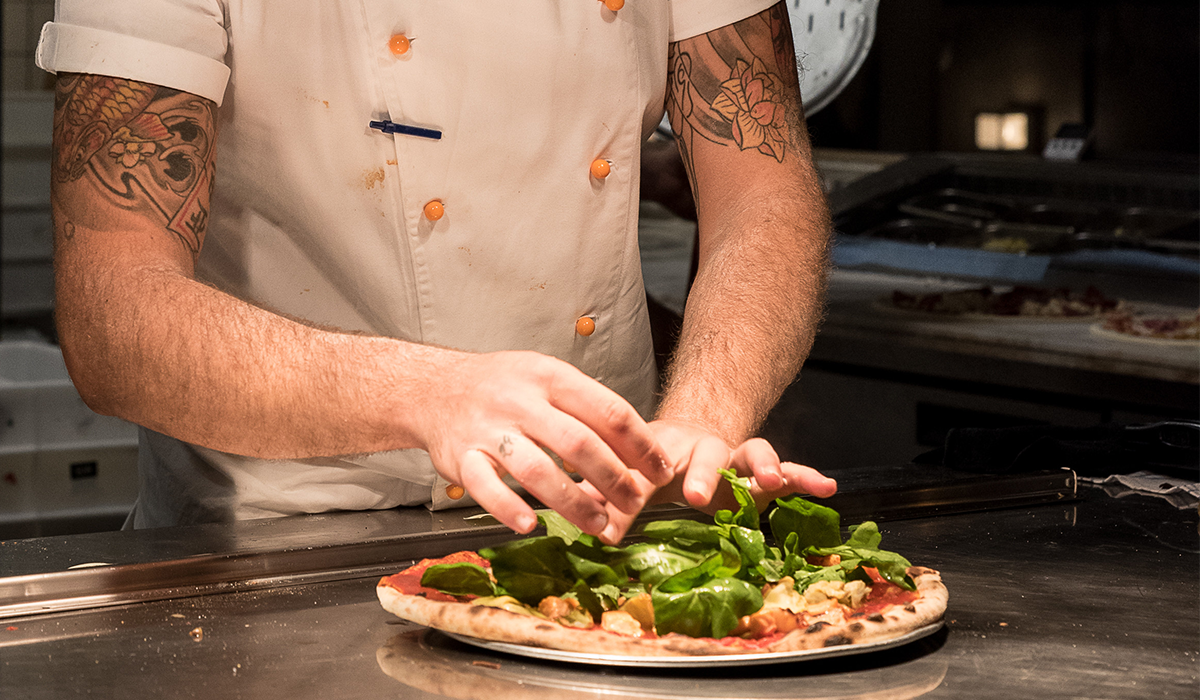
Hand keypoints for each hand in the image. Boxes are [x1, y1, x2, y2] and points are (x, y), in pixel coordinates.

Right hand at [415, 350, 672, 542]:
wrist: (432, 387)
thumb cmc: (498, 386)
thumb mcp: (544, 376)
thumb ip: (585, 405)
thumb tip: (637, 445)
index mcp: (550, 377)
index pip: (608, 410)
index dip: (641, 444)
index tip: (661, 469)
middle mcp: (521, 401)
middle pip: (579, 443)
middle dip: (614, 479)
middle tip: (636, 503)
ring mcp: (490, 430)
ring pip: (538, 469)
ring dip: (573, 502)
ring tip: (598, 524)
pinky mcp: (462, 458)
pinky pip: (486, 487)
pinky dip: (508, 508)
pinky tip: (530, 525)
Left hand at [577, 419, 836, 540]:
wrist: (693, 432)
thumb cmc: (661, 464)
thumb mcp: (636, 481)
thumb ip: (615, 505)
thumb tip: (586, 529)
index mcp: (667, 452)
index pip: (648, 469)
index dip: (634, 489)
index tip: (621, 513)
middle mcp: (704, 449)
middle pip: (707, 454)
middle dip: (705, 472)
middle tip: (696, 494)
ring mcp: (737, 456)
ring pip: (753, 451)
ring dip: (761, 464)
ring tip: (772, 479)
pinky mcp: (765, 470)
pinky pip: (789, 469)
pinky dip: (806, 475)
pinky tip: (825, 486)